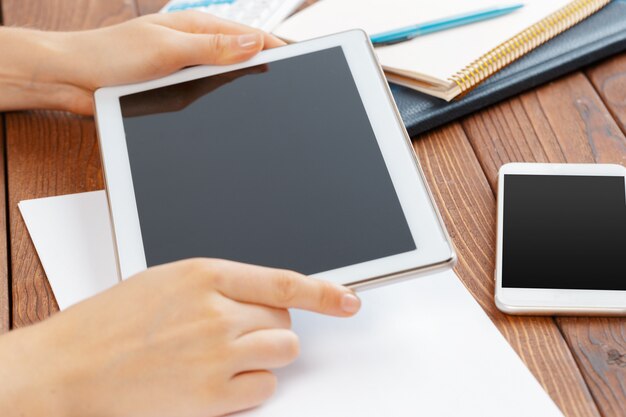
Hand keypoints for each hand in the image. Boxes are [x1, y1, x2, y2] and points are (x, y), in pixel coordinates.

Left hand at [0, 11, 284, 114]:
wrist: (74, 79)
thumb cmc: (109, 56)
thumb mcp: (167, 49)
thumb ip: (211, 47)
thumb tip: (252, 43)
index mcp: (196, 26)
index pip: (249, 34)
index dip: (277, 46)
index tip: (301, 58)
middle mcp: (195, 45)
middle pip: (243, 53)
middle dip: (268, 63)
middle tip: (294, 79)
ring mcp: (187, 66)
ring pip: (229, 73)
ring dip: (247, 80)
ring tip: (274, 89)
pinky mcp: (177, 87)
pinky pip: (210, 91)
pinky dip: (225, 95)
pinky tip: (235, 103)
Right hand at [0, 258, 359, 416]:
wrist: (69, 368)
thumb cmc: (110, 323)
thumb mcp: (167, 282)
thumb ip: (219, 285)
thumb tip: (263, 298)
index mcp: (205, 275)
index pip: (284, 282)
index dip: (324, 292)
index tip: (348, 300)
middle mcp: (217, 313)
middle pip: (284, 321)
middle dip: (269, 326)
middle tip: (235, 332)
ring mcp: (217, 355)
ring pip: (282, 351)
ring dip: (265, 354)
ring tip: (228, 355)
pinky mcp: (213, 396)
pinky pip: (264, 386)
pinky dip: (250, 384)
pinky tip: (217, 379)